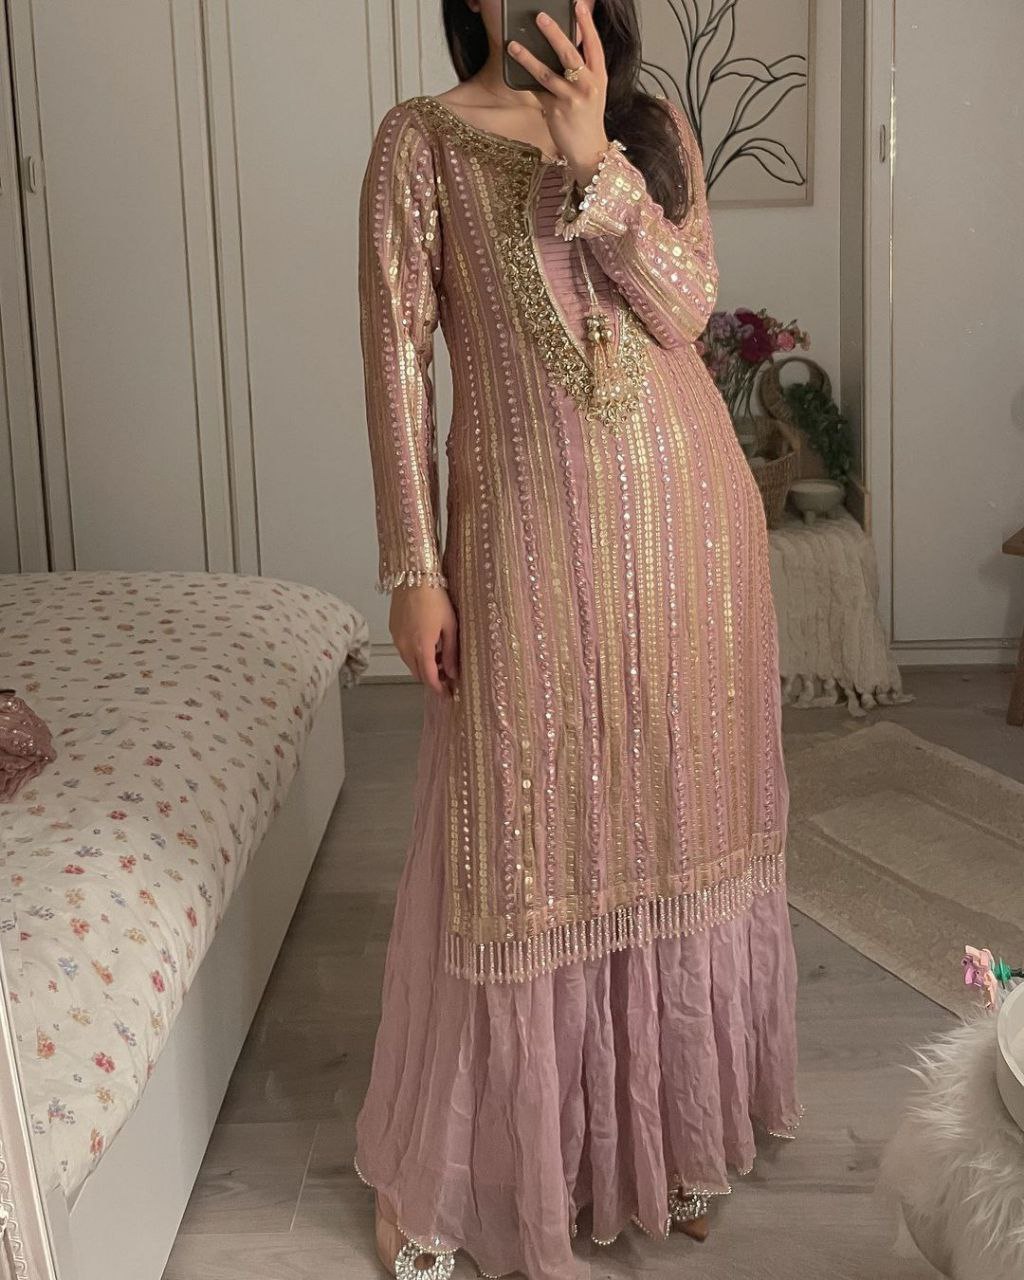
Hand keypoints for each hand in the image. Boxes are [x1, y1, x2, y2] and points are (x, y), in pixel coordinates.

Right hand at [389, 584, 458, 697]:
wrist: (413, 577)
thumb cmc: (435, 598)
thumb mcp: (450, 626)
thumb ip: (451, 652)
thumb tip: (453, 672)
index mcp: (422, 647)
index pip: (429, 678)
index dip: (438, 689)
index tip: (446, 694)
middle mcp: (406, 646)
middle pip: (418, 673)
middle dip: (432, 678)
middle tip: (447, 675)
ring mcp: (397, 639)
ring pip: (410, 663)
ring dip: (423, 666)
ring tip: (439, 657)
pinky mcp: (393, 630)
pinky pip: (404, 650)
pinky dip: (415, 654)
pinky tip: (427, 644)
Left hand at [506, 2, 608, 186]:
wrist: (589, 150)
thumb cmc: (588, 118)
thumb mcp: (592, 91)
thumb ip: (581, 70)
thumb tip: (563, 48)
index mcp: (599, 76)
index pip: (594, 44)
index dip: (586, 24)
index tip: (577, 5)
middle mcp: (587, 85)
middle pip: (569, 53)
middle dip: (553, 33)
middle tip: (540, 16)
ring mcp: (571, 98)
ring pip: (547, 73)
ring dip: (528, 58)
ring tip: (513, 45)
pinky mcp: (556, 111)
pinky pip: (537, 91)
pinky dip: (525, 81)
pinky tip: (514, 70)